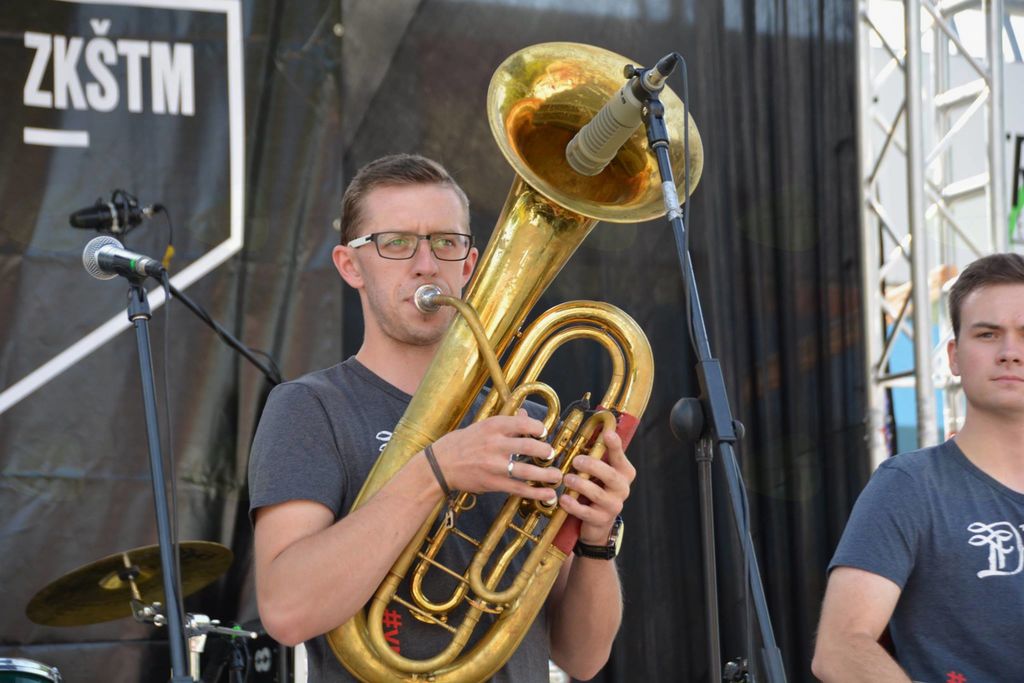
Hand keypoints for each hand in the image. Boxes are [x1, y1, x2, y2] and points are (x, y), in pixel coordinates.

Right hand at [430, 412, 561, 502]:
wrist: (440, 465)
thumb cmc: (462, 443)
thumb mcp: (482, 426)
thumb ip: (506, 422)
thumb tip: (526, 414)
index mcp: (493, 426)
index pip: (524, 424)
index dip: (539, 429)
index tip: (544, 434)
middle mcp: (495, 444)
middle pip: (529, 447)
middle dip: (545, 451)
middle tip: (551, 455)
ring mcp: (494, 465)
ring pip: (527, 471)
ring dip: (546, 474)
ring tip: (556, 476)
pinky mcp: (493, 483)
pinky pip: (519, 489)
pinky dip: (536, 492)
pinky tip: (548, 494)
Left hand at [559, 425, 634, 544]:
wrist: (598, 523)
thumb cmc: (597, 489)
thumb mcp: (599, 472)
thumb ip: (596, 456)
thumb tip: (583, 432)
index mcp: (624, 472)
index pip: (620, 457)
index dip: (615, 445)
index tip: (607, 433)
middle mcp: (622, 488)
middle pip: (610, 475)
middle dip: (592, 466)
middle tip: (576, 461)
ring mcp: (613, 505)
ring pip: (597, 494)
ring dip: (581, 484)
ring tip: (567, 478)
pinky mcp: (601, 520)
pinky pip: (586, 512)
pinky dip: (573, 505)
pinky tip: (563, 499)